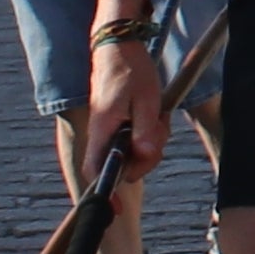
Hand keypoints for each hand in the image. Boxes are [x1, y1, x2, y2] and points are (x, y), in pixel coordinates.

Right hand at [78, 29, 173, 190]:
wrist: (120, 44)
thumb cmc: (132, 69)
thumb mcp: (148, 100)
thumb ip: (146, 131)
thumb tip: (146, 157)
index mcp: (103, 127)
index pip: (95, 169)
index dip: (104, 192)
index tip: (116, 209)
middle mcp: (101, 132)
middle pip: (122, 166)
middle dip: (146, 157)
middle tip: (159, 131)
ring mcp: (107, 128)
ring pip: (131, 153)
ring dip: (150, 141)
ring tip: (157, 116)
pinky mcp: (116, 124)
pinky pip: (133, 140)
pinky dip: (148, 133)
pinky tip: (154, 115)